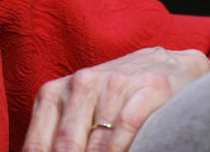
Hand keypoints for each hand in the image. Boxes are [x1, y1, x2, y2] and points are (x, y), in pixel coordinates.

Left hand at [22, 47, 209, 151]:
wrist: (171, 65)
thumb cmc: (117, 95)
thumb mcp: (81, 110)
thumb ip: (60, 135)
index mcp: (56, 92)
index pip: (38, 142)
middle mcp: (82, 83)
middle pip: (66, 144)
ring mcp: (114, 83)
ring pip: (97, 141)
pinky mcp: (148, 87)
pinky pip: (127, 127)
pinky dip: (121, 149)